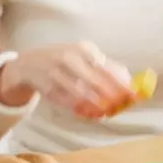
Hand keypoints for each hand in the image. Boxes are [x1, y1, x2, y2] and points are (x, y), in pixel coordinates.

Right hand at [0, 41, 134, 119]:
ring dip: (97, 105)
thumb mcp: (85, 55)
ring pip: (81, 94)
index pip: (106, 67)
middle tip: (120, 106)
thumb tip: (129, 80)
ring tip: (107, 112)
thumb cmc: (66, 59)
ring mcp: (56, 74)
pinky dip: (82, 109)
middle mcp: (69, 59)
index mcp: (83, 49)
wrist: (30, 63)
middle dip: (111, 96)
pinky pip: (68, 102)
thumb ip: (107, 66)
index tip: (133, 94)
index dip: (120, 82)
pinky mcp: (47, 89)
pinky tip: (91, 113)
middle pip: (95, 81)